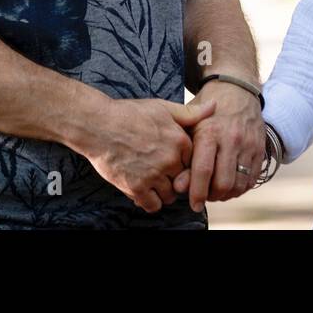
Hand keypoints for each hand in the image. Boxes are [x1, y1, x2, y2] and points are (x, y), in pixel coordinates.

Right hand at [81, 97, 214, 213]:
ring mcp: (153, 175)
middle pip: (183, 180)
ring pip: (170, 195)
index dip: (183, 162)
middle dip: (174, 177)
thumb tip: (214, 107)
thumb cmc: (128, 114)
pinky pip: (153, 205)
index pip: (194, 161)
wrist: (98, 125)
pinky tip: (143, 190)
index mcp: (179, 140)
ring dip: (163, 191)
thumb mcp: (162, 107)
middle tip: (161, 171)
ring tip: (151, 180)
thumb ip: (190, 112)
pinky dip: (149, 201)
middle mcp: (169, 159)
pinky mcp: (136, 187)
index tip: (172, 159)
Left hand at [171, 80, 264, 210]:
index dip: (197, 192)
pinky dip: (240, 188)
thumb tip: (178, 186)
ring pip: (238, 184)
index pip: (203, 171)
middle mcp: (230, 139)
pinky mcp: (260, 148)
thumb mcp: (190, 124)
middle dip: (212, 196)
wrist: (237, 90)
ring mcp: (248, 144)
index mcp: (209, 132)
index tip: (193, 204)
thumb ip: (184, 156)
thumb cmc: (208, 110)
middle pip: (222, 183)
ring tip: (216, 191)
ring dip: (226, 195)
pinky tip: (230, 185)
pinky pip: (251, 179)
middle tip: (204, 196)